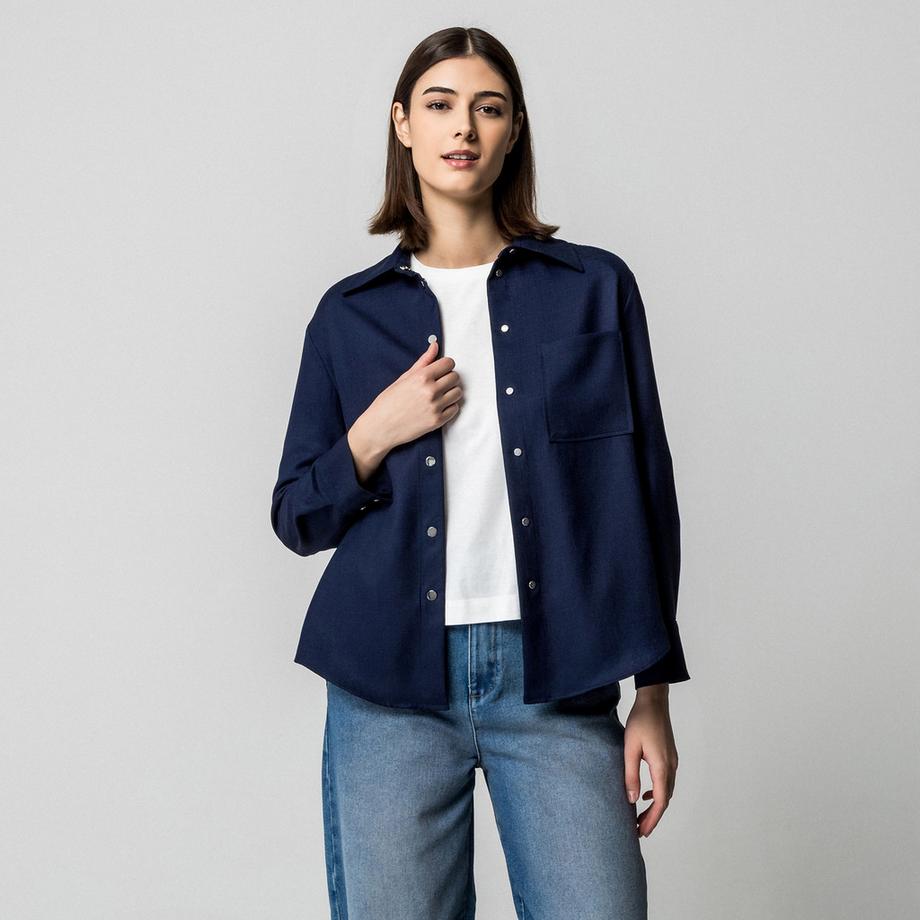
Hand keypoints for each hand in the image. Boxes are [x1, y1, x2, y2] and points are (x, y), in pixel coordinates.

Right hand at [354, 340, 462, 454]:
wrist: (380, 427)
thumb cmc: (388, 402)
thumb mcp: (403, 378)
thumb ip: (423, 361)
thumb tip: (435, 345)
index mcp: (421, 377)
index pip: (449, 363)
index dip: (445, 365)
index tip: (440, 370)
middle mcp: (430, 391)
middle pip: (455, 377)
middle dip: (448, 378)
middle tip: (438, 383)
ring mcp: (435, 407)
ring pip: (458, 393)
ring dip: (451, 392)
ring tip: (438, 396)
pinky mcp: (437, 421)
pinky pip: (455, 409)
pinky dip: (449, 407)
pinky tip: (438, 407)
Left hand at [623, 685, 678, 836]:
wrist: (654, 700)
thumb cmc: (640, 721)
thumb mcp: (630, 748)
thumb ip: (631, 774)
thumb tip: (631, 800)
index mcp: (662, 767)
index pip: (659, 801)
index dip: (651, 819)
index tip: (642, 832)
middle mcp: (671, 767)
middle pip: (665, 800)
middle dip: (653, 817)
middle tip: (639, 830)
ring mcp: (672, 761)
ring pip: (666, 791)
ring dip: (655, 806)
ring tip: (640, 817)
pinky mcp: (669, 756)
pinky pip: (666, 781)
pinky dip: (657, 793)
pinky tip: (644, 794)